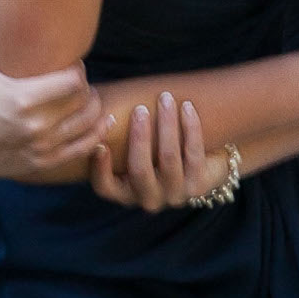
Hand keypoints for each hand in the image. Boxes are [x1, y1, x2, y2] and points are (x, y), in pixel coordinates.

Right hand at [0, 18, 105, 180]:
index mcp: (23, 98)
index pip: (73, 80)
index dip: (78, 70)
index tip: (73, 66)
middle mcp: (36, 125)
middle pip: (83, 101)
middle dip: (86, 88)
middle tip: (81, 83)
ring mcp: (42, 146)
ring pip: (88, 124)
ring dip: (94, 109)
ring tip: (88, 99)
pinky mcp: (44, 163)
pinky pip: (83, 148)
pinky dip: (97, 134)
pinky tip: (101, 122)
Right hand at [90, 90, 220, 210]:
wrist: (204, 163)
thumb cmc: (157, 148)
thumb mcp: (134, 147)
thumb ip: (115, 135)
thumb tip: (94, 103)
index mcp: (125, 192)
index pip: (105, 187)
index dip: (100, 168)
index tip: (100, 142)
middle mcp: (148, 198)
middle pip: (139, 170)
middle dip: (139, 137)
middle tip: (140, 109)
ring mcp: (174, 194)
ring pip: (168, 158)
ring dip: (166, 124)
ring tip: (165, 98)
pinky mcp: (198, 186)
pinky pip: (193, 153)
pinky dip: (190, 127)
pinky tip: (187, 107)